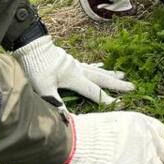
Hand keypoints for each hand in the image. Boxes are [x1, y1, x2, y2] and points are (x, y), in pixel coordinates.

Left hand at [12, 36, 133, 110]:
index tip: (120, 103)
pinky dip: (97, 67)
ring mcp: (75, 63)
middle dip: (117, 83)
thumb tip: (66, 119)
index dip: (106, 98)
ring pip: (97, 70)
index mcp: (74, 77)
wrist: (31, 45)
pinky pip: (88, 65)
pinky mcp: (70, 60)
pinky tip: (101, 66)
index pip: (93, 91)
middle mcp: (78, 69)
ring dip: (110, 74)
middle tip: (132, 86)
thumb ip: (55, 102)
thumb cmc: (36, 67)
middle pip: (101, 78)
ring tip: (123, 74)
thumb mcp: (43, 87)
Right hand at [61, 111, 163, 163]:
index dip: (153, 141)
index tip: (143, 146)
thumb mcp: (115, 120)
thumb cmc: (91, 130)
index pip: (162, 133)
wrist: (82, 144)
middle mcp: (150, 140)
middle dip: (154, 158)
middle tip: (139, 162)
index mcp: (144, 124)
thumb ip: (130, 131)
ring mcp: (148, 160)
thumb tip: (128, 138)